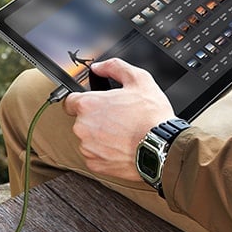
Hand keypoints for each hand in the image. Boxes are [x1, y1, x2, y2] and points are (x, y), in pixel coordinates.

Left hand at [63, 58, 175, 181]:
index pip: (70, 101)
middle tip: (117, 118)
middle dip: (96, 118)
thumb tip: (99, 67)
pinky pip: (95, 156)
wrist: (162, 148)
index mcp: (88, 105)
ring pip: (88, 139)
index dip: (83, 100)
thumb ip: (114, 67)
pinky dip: (105, 152)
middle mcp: (83, 127)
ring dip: (100, 136)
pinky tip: (121, 146)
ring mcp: (88, 147)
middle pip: (82, 120)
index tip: (95, 104)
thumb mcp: (139, 79)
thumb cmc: (151, 117)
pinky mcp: (95, 164)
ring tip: (122, 133)